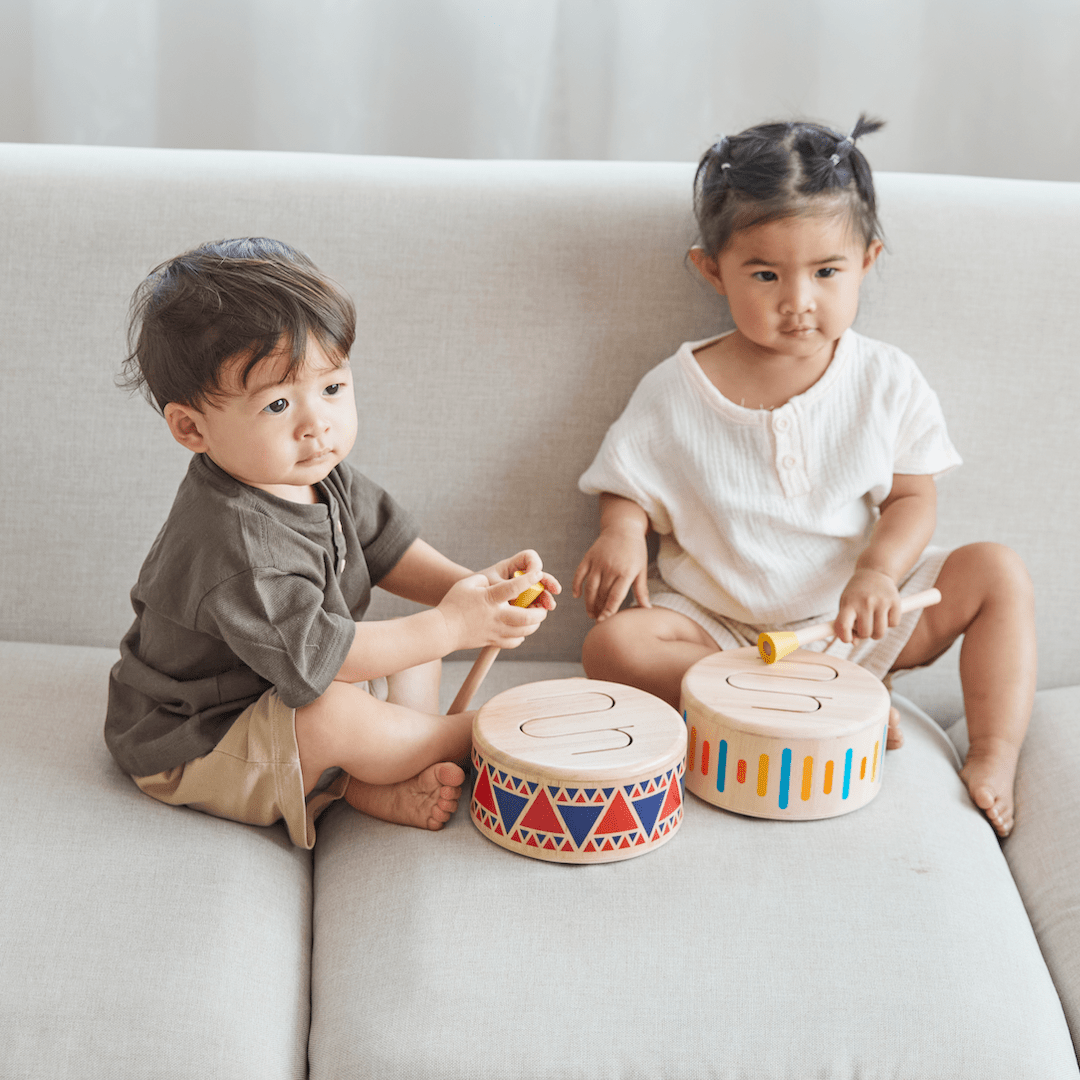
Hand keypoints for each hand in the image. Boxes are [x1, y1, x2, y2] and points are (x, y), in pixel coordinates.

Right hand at [436, 571, 550, 652]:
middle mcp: (496, 616)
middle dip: (540, 612)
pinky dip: (522, 636)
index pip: (513, 588)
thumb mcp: (467, 583)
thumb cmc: (453, 604)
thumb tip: (499, 583)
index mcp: (490, 599)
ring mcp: (495, 631)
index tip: (538, 574)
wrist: (442, 630)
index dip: (529, 580)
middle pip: (526, 617)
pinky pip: (514, 642)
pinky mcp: (493, 641)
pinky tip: (520, 629)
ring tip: (535, 617)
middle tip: (542, 606)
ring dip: (534, 624)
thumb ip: (485, 580)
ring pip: (524, 632)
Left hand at [478, 549, 560, 610]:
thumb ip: (501, 588)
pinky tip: (536, 618)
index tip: (536, 575)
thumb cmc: (475, 592)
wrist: (467, 604)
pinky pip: (533, 605)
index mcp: (510, 566)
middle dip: (549, 583)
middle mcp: (519, 577)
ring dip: (546, 599)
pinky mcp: (521, 604)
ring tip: (548, 608)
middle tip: (555, 592)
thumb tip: (515, 597)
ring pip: (539, 592)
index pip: (529, 557)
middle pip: (539, 575)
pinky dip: (537, 610)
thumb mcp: (486, 587)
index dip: (535, 564)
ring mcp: (521, 590)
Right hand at [572, 525, 650, 621]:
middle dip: (599, 609)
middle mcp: (610, 568)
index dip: (608, 611)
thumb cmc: (636, 551)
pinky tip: (577, 596)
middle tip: (598, 619)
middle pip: (601, 594)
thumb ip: (642, 590)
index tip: (604, 622)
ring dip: (588, 602)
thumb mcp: (641, 570)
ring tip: (590, 613)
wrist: (623, 527)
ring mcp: (597, 562)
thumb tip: (647, 609)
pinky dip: (576, 586)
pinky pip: (579, 574)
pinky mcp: (588, 557)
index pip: (615, 597)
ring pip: (589, 588)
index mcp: (625, 573)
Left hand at [834, 568, 901, 643]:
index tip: (848, 639)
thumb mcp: (846, 604)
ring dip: (876, 633)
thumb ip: (846, 624)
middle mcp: (865, 601)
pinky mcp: (895, 601)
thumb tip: (854, 643)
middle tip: (864, 625)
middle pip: (865, 633)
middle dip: (864, 634)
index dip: (844, 637)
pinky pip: (894, 624)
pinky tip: (885, 614)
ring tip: (873, 623)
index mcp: (849, 603)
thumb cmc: (856, 594)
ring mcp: (881, 601)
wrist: (874, 572)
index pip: (843, 625)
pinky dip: (890, 623)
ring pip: (880, 632)